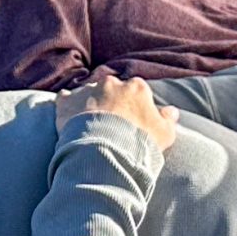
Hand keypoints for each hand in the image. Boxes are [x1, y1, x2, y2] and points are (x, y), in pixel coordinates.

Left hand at [56, 73, 178, 154]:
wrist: (106, 152)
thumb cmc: (138, 143)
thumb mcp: (164, 134)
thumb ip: (168, 120)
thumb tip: (172, 111)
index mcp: (136, 87)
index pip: (136, 91)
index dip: (133, 107)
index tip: (130, 121)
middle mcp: (111, 83)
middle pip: (111, 89)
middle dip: (110, 102)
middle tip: (108, 124)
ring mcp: (87, 90)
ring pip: (88, 93)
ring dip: (88, 105)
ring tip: (88, 126)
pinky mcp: (67, 101)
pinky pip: (65, 99)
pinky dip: (66, 108)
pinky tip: (68, 120)